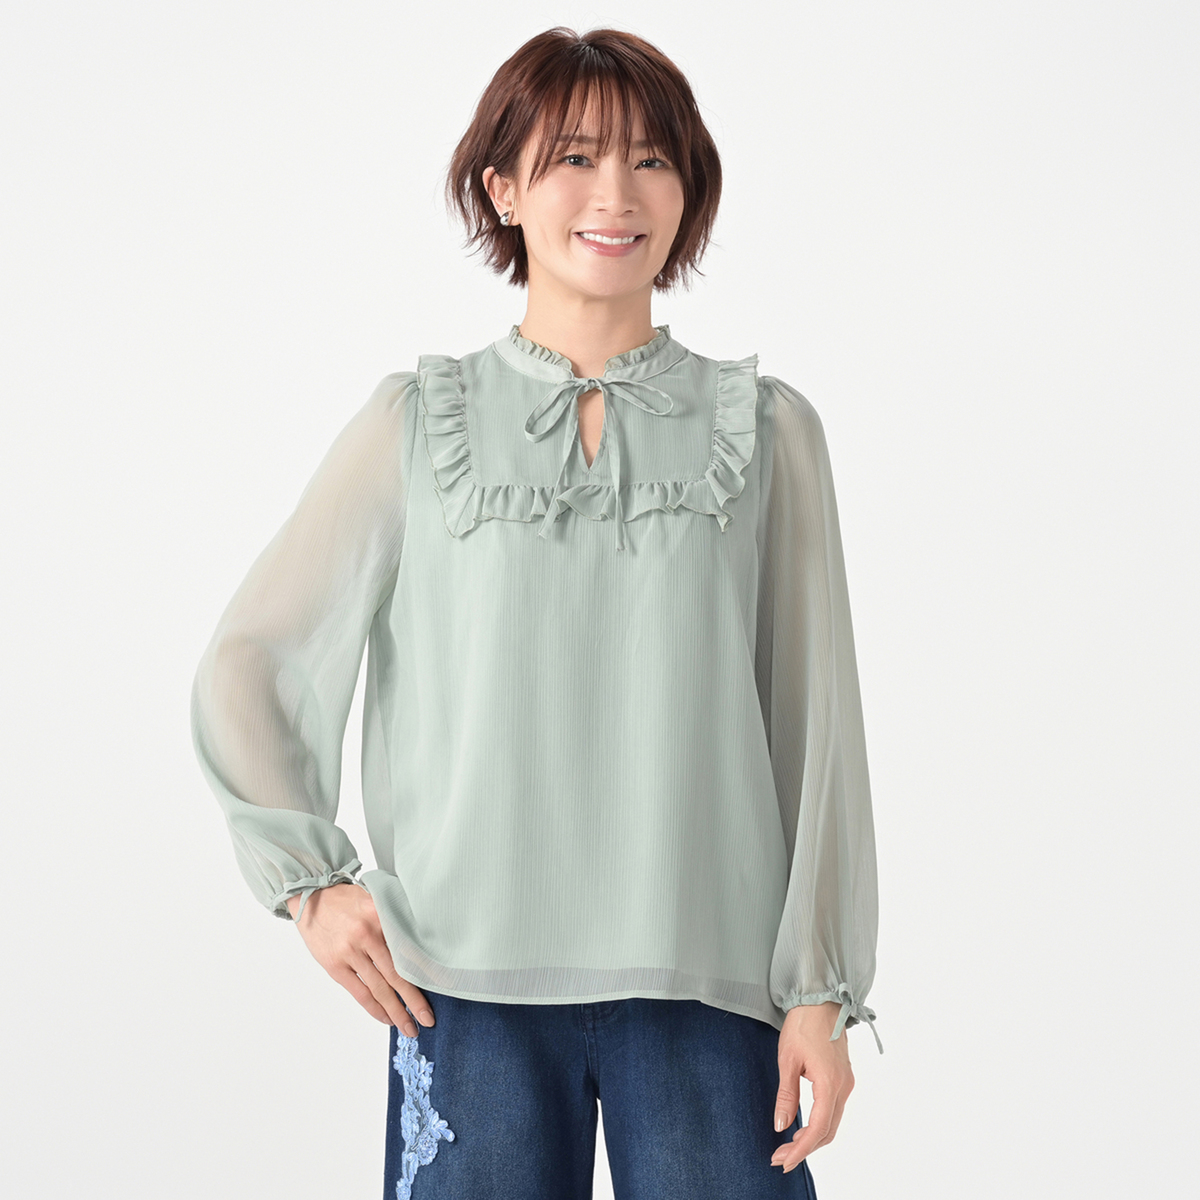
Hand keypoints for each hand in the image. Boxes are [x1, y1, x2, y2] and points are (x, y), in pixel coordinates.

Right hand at [285, 883, 434, 1035]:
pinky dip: (374, 1008)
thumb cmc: (348, 900)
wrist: (312, 897)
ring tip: (409, 1027)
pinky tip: (386, 1018)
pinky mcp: (336, 966)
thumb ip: (394, 921)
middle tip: (428, 1020)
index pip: (409, 949)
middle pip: (397, 974)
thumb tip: (419, 946)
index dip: (426, 971)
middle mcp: (367, 935)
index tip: (442, 988)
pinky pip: (359, 993)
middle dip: (414, 1001)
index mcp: (382, 916)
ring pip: (379, 988)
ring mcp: (350, 952)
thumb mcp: (375, 901)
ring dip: (396, 1011)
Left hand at [770, 1001, 854, 1173]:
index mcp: (830, 1083)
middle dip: (805, 1148)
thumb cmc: (803, 1024)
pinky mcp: (843, 1077)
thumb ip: (786, 1095)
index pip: (818, 1128)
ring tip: (788, 1146)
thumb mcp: (787, 1059)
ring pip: (832, 1122)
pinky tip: (804, 1127)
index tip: (784, 1161)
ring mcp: (846, 1082)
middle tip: (781, 1158)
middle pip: (828, 1131)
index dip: (801, 1149)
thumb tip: (781, 1125)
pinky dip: (820, 1124)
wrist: (821, 999)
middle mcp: (843, 1087)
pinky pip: (834, 1110)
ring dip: (812, 1138)